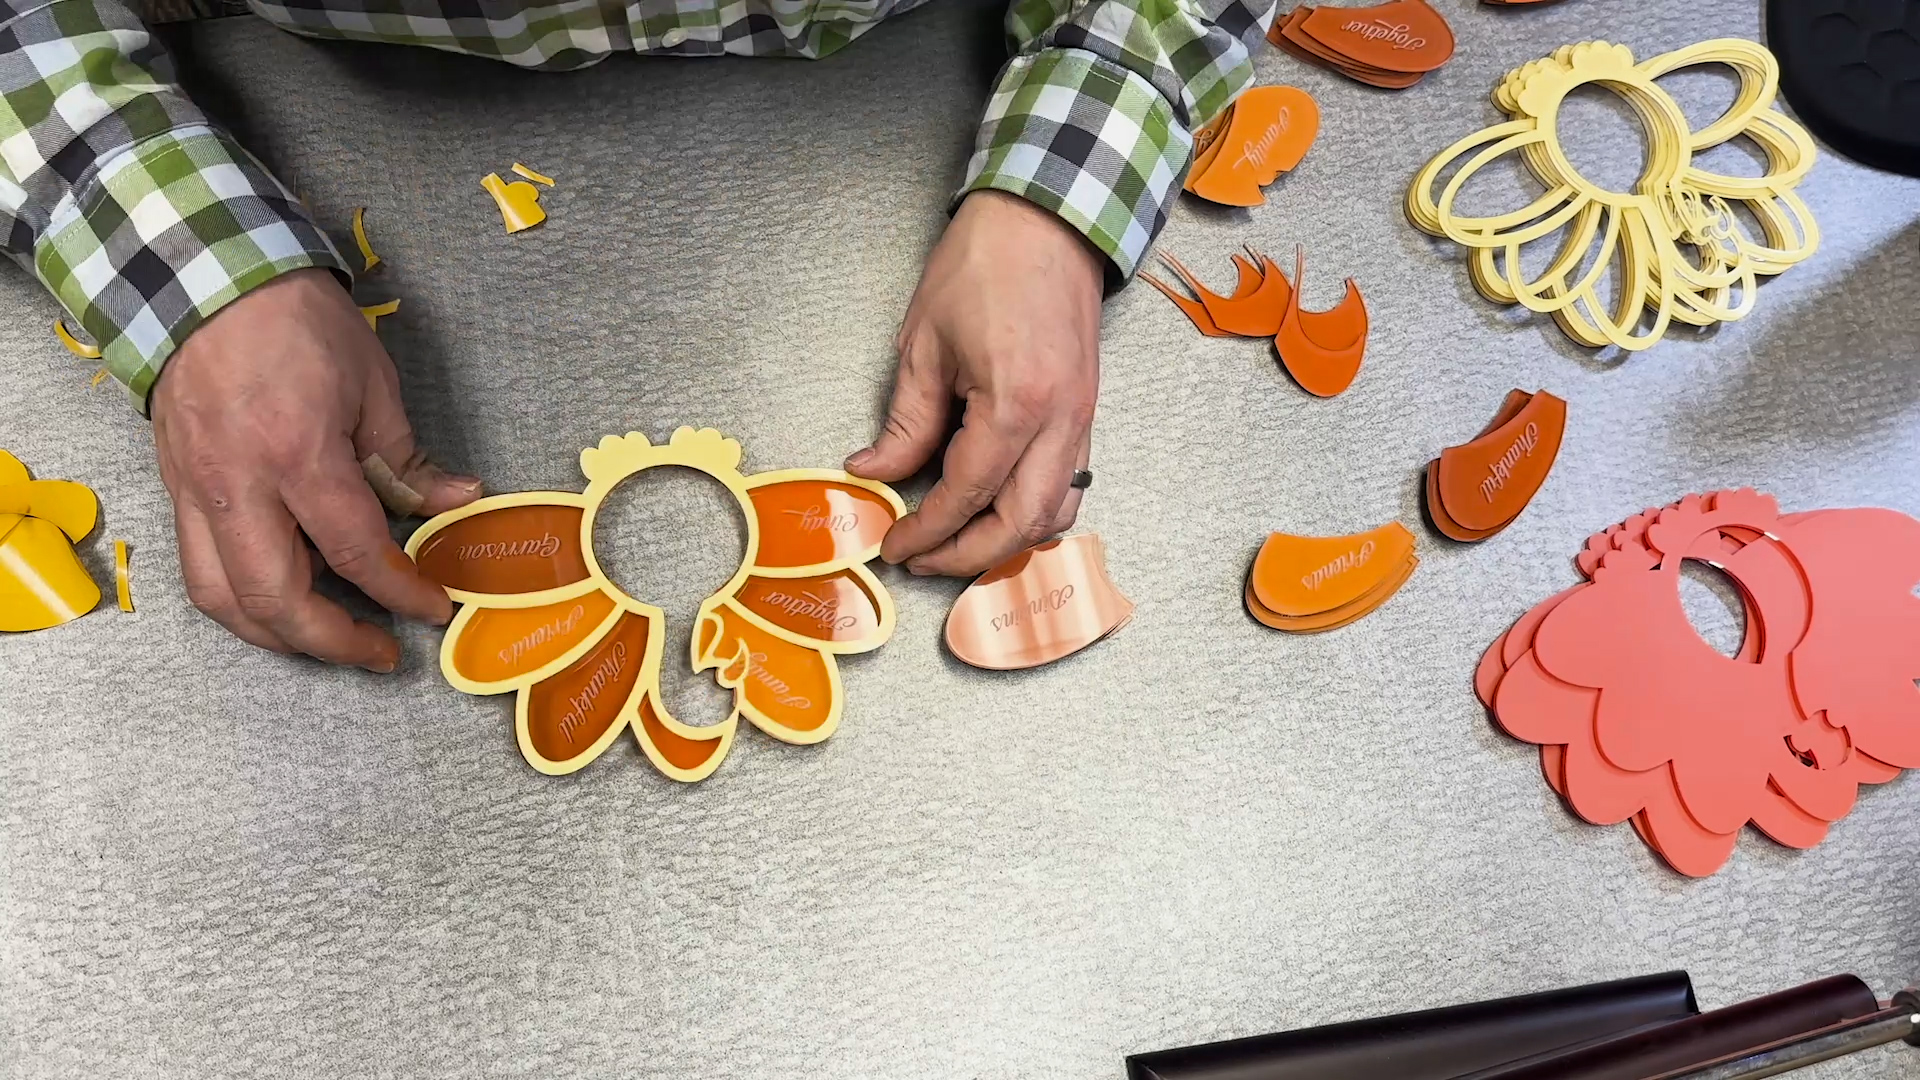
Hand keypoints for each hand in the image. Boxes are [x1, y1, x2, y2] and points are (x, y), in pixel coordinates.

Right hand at [151, 268, 480, 669]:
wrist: (204, 276)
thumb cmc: (296, 320)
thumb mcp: (372, 383)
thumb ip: (407, 458)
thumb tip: (456, 503)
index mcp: (298, 453)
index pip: (354, 551)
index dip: (400, 591)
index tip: (434, 608)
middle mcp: (239, 483)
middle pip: (275, 597)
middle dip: (333, 641)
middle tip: (381, 652)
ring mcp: (196, 489)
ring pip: (222, 597)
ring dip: (278, 635)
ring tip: (330, 638)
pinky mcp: (174, 487)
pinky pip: (199, 567)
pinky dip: (241, 600)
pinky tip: (285, 597)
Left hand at [846, 189, 1101, 575]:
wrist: (1047, 221)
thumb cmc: (983, 266)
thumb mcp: (924, 345)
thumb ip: (905, 423)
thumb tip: (874, 472)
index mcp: (1016, 404)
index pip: (966, 494)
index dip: (926, 529)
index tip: (894, 544)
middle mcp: (1060, 423)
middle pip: (1020, 524)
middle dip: (967, 555)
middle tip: (921, 558)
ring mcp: (1082, 421)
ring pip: (1055, 515)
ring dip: (1007, 543)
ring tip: (958, 545)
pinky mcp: (1087, 415)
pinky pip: (1069, 487)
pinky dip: (1035, 515)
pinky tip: (997, 513)